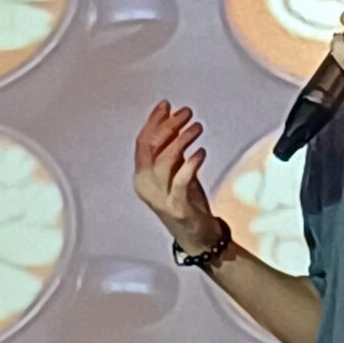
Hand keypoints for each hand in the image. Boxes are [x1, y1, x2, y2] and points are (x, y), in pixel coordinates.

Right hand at [134, 101, 222, 253]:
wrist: (198, 237)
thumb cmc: (187, 203)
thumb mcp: (178, 172)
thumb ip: (174, 150)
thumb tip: (176, 121)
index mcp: (142, 176)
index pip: (142, 143)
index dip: (154, 121)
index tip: (166, 105)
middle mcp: (146, 186)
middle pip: (151, 148)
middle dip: (168, 126)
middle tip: (186, 113)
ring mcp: (159, 198)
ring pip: (164, 161)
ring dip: (181, 140)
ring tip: (197, 128)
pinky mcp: (176, 206)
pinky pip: (181, 180)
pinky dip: (191, 163)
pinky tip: (201, 152)